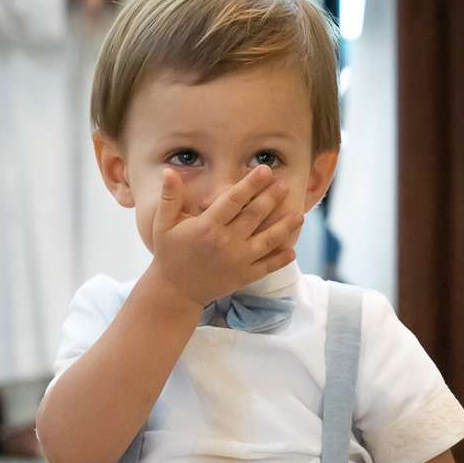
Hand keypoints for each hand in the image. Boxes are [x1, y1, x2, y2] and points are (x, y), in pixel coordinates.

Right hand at [150, 164, 304, 307]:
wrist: (176, 291)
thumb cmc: (170, 254)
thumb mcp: (163, 224)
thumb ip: (169, 197)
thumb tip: (169, 171)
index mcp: (208, 226)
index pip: (234, 200)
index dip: (251, 184)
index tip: (265, 171)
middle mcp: (226, 242)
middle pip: (255, 216)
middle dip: (272, 199)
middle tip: (285, 185)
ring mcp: (238, 261)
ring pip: (267, 241)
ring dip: (285, 227)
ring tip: (300, 215)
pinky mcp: (244, 277)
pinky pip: (267, 267)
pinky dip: (281, 259)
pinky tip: (292, 249)